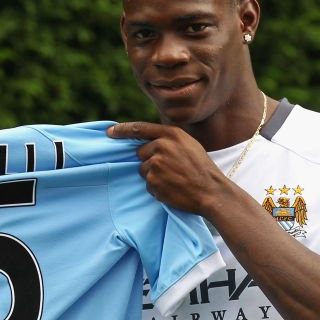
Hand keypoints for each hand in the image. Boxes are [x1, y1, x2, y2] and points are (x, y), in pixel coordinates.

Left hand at [108, 122, 227, 214]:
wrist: (210, 191)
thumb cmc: (201, 168)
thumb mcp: (188, 145)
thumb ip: (168, 140)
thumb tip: (147, 142)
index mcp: (171, 134)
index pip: (139, 128)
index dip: (122, 130)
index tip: (109, 132)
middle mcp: (161, 146)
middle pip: (140, 153)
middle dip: (150, 161)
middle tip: (170, 169)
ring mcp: (155, 164)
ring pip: (143, 170)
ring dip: (154, 176)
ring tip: (173, 179)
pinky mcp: (153, 181)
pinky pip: (148, 184)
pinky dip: (157, 188)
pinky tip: (172, 188)